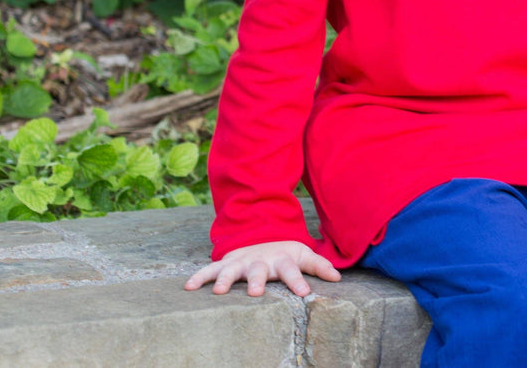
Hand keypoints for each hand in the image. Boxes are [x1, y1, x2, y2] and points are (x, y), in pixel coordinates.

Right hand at [184, 240, 341, 297]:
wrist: (262, 233)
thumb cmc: (285, 252)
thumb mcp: (304, 255)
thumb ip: (319, 266)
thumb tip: (338, 277)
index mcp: (282, 260)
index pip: (293, 271)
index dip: (299, 281)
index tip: (304, 293)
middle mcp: (261, 261)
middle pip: (260, 271)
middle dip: (258, 281)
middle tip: (256, 293)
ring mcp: (242, 261)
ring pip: (232, 270)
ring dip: (226, 280)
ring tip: (217, 292)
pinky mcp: (227, 262)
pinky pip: (210, 270)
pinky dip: (199, 276)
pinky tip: (187, 287)